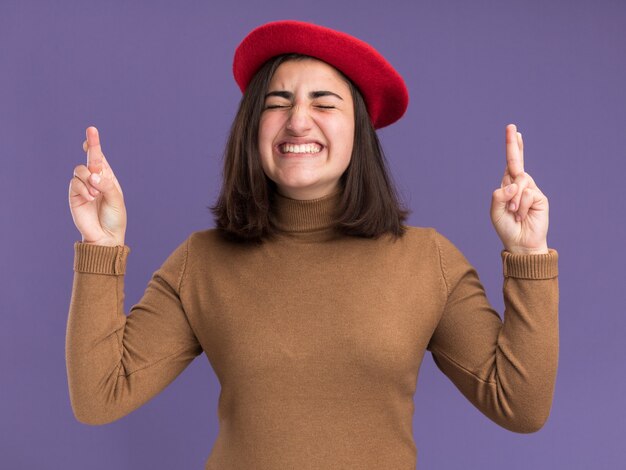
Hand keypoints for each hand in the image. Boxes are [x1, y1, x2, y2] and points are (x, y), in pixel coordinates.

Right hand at [68, 126, 126, 245]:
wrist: (105, 236)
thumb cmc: (115, 218)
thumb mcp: (116, 200)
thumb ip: (106, 185)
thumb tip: (93, 174)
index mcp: (108, 178)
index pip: (100, 158)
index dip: (94, 145)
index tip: (91, 130)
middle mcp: (94, 179)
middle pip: (89, 158)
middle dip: (91, 146)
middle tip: (92, 142)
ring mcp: (83, 186)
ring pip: (80, 170)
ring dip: (89, 180)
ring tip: (96, 194)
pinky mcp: (74, 195)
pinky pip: (75, 183)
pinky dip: (83, 189)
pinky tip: (91, 198)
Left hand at [490, 124, 548, 254]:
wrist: (521, 243)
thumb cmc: (507, 228)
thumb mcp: (495, 212)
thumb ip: (499, 196)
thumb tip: (513, 182)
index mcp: (507, 186)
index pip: (510, 164)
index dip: (512, 147)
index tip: (514, 130)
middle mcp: (519, 185)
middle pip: (517, 161)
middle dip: (513, 144)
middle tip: (512, 127)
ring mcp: (531, 190)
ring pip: (519, 182)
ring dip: (514, 200)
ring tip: (515, 214)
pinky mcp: (540, 197)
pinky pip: (527, 194)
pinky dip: (521, 206)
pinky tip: (523, 215)